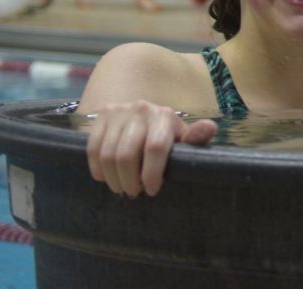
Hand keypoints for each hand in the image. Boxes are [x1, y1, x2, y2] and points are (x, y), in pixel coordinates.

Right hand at [85, 100, 216, 197]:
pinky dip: (97, 169)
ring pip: (108, 155)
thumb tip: (210, 128)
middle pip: (126, 155)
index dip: (150, 174)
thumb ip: (195, 138)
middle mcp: (141, 109)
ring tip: (121, 187)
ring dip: (113, 179)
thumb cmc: (166, 134)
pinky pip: (93, 149)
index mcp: (164, 116)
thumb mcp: (182, 138)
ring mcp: (118, 111)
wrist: (142, 114)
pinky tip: (106, 177)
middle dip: (129, 181)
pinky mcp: (101, 115)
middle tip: (134, 193)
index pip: (154, 148)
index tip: (151, 190)